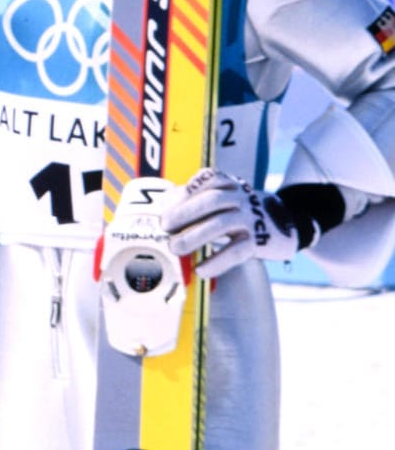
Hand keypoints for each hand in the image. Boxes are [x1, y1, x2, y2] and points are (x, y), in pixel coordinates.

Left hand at [162, 169, 299, 279]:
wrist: (288, 222)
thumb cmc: (240, 209)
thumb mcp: (222, 197)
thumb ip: (193, 198)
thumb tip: (160, 207)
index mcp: (229, 184)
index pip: (207, 180)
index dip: (185, 192)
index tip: (163, 208)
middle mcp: (241, 197)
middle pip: (212, 201)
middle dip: (185, 213)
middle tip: (164, 227)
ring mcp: (251, 218)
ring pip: (222, 224)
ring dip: (195, 236)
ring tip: (175, 248)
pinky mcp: (260, 241)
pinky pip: (238, 250)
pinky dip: (218, 260)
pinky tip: (202, 270)